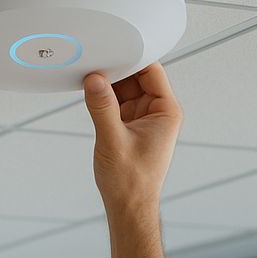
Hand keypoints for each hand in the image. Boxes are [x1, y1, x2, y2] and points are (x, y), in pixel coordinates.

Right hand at [82, 62, 182, 209]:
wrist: (129, 208)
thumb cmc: (131, 182)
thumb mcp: (113, 140)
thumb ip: (102, 108)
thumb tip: (94, 81)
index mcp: (166, 112)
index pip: (152, 72)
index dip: (133, 59)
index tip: (113, 50)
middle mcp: (157, 113)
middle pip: (137, 77)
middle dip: (117, 70)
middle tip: (96, 62)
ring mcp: (143, 119)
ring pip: (125, 89)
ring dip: (108, 85)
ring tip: (90, 79)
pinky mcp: (129, 127)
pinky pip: (116, 103)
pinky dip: (104, 98)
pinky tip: (91, 94)